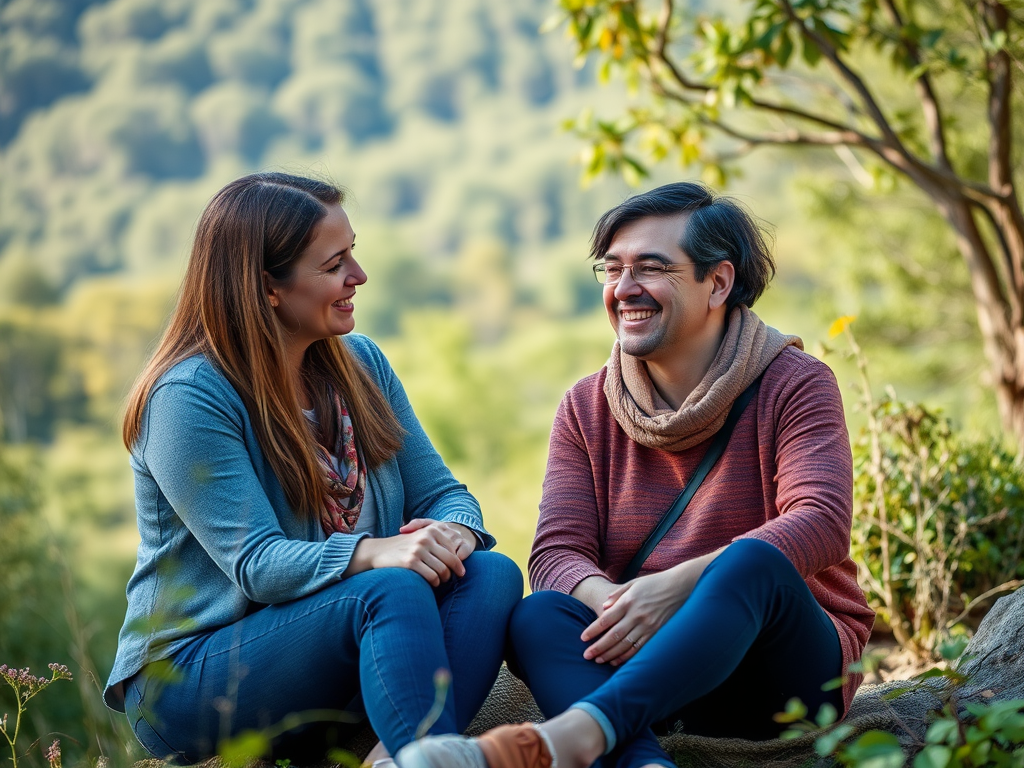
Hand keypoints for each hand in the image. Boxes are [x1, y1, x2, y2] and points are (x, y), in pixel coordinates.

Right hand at [347, 519, 467, 585]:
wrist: (379, 551)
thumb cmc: (404, 546)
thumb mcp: (421, 536)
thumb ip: (439, 542)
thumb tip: (460, 556)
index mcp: (431, 530)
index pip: (453, 549)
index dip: (458, 562)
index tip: (459, 571)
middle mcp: (426, 538)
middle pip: (450, 560)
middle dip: (454, 572)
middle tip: (452, 578)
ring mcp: (418, 550)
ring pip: (442, 570)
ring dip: (444, 579)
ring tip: (440, 581)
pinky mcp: (411, 562)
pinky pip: (432, 577)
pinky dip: (435, 583)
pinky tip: (432, 583)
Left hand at [580, 569, 684, 665]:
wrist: (680, 586)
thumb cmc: (655, 583)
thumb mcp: (633, 583)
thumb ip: (617, 595)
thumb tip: (603, 608)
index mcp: (628, 601)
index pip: (606, 619)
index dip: (593, 630)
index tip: (583, 638)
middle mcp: (637, 615)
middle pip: (613, 635)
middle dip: (598, 647)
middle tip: (587, 656)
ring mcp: (648, 625)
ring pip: (625, 645)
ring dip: (611, 654)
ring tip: (599, 661)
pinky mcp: (657, 633)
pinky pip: (640, 648)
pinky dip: (627, 656)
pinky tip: (618, 661)